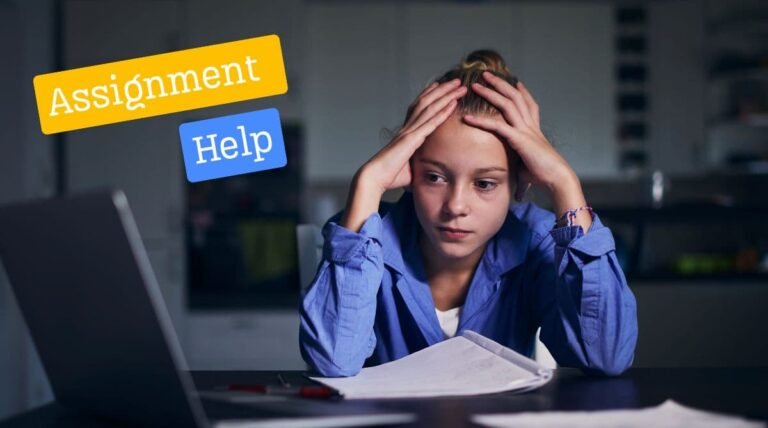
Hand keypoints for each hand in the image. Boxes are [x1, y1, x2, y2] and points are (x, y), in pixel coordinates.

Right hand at [358, 78, 466, 193]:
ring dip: (446, 96)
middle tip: (456, 81)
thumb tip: (429, 173)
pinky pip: (430, 123)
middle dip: (442, 90)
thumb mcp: (409, 168)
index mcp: (405, 132)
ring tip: (459, 86)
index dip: (429, 94)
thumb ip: (419, 164)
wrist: (375, 177)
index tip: (439, 85)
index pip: (418, 108)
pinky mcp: (412, 139)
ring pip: (430, 108)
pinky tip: (453, 104)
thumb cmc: (390, 176)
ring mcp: (409, 132)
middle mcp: (407, 128)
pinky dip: (443, 112)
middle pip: (426, 102)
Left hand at [462, 71, 576, 199]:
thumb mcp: (530, 167)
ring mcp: (525, 130)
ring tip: (475, 84)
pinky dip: (481, 121)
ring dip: (490, 92)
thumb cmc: (545, 175)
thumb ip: (521, 168)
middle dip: (501, 84)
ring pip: (507, 103)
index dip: (522, 92)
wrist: (557, 177)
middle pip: (516, 96)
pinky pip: (497, 126)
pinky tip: (467, 118)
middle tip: (486, 74)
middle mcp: (530, 125)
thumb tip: (518, 184)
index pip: (529, 104)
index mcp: (534, 129)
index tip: (515, 81)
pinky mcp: (519, 139)